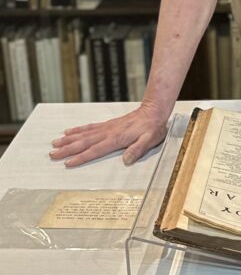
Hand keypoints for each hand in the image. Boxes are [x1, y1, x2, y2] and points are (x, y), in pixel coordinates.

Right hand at [49, 102, 169, 167]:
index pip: (95, 150)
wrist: (154, 110)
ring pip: (83, 134)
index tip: (68, 163)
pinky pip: (89, 127)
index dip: (81, 157)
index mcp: (117, 139)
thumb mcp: (150, 140)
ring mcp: (106, 128)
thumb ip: (138, 150)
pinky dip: (77, 130)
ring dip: (68, 139)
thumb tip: (126, 160)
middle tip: (53, 155)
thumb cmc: (152, 127)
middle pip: (84, 142)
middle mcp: (108, 133)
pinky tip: (69, 132)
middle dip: (67, 149)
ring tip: (55, 144)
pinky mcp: (107, 124)